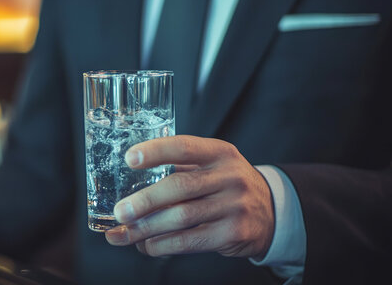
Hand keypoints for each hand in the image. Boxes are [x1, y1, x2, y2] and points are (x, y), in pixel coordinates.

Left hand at [104, 135, 273, 259]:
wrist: (270, 212)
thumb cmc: (227, 185)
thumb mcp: (213, 166)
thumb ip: (180, 168)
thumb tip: (130, 186)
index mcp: (219, 152)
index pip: (184, 147)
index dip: (156, 151)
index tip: (129, 159)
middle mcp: (229, 176)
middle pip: (180, 186)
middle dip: (144, 201)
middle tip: (120, 212)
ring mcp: (234, 206)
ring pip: (181, 218)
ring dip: (147, 228)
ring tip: (123, 234)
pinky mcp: (234, 233)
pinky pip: (190, 241)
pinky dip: (163, 245)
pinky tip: (147, 245)